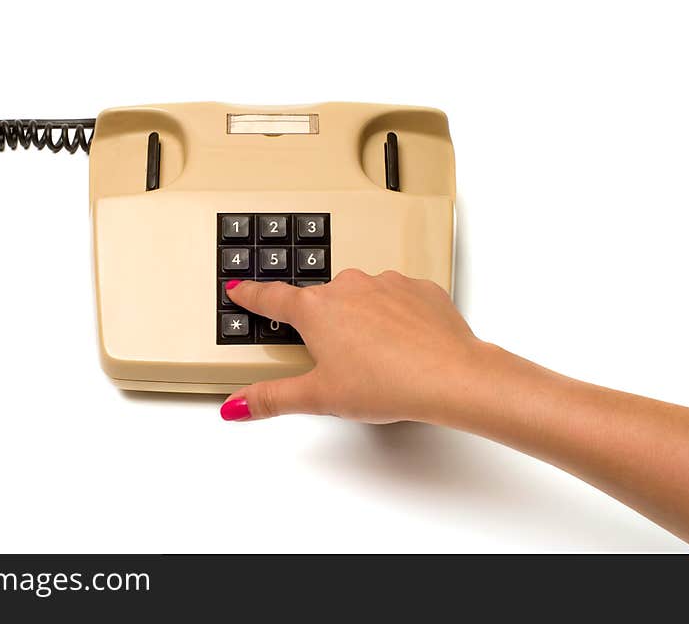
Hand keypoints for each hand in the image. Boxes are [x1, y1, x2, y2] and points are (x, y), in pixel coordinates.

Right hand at [220, 270, 494, 423]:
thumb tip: (237, 404)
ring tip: (374, 357)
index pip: (271, 298)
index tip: (240, 289)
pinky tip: (402, 344)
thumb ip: (272, 397)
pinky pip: (397, 297)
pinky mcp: (418, 288)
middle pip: (321, 302)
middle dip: (323, 324)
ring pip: (361, 298)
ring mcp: (385, 283)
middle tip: (334, 357)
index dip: (252, 295)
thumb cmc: (387, 383)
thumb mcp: (319, 397)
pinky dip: (395, 316)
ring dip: (361, 319)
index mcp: (316, 309)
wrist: (451, 376)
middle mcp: (348, 287)